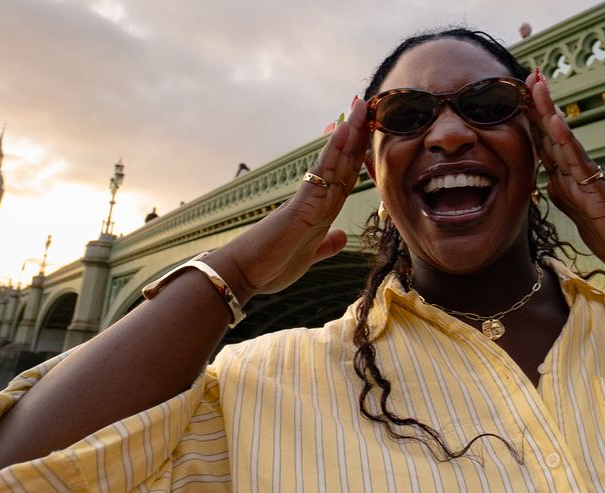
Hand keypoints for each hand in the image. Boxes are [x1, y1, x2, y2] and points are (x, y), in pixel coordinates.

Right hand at [203, 96, 369, 301]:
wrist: (241, 276)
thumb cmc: (269, 267)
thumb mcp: (309, 257)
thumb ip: (326, 245)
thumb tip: (341, 237)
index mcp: (319, 211)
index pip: (343, 177)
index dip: (355, 154)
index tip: (363, 130)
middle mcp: (315, 201)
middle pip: (342, 163)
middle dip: (356, 135)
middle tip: (362, 103)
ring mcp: (308, 201)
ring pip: (335, 163)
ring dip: (349, 135)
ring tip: (358, 107)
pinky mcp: (301, 208)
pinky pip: (322, 176)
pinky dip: (334, 153)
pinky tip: (344, 133)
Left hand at [523, 70, 604, 278]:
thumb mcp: (578, 214)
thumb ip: (564, 194)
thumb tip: (549, 179)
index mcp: (570, 177)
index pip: (546, 143)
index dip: (532, 119)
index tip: (521, 93)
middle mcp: (578, 171)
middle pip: (553, 133)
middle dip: (539, 104)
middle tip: (531, 73)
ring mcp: (588, 178)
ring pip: (563, 140)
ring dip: (549, 111)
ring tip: (538, 85)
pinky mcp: (597, 190)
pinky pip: (579, 163)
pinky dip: (566, 141)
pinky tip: (555, 121)